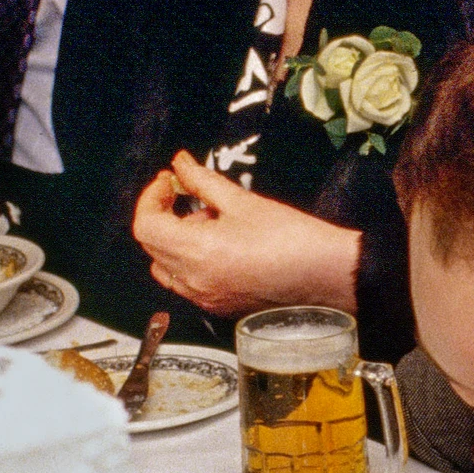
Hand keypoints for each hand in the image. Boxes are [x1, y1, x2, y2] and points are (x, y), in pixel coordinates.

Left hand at [127, 155, 357, 314]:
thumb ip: (203, 182)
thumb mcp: (243, 201)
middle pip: (152, 247)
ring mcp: (204, 299)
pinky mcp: (219, 308)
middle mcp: (193, 281)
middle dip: (162, 216)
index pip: (146, 226)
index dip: (151, 198)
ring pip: (166, 268)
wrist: (327, 276)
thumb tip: (180, 164)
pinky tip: (221, 245)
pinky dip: (189, 261)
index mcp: (196, 252)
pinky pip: (186, 284)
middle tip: (185, 194)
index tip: (170, 181)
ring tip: (209, 222)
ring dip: (174, 241)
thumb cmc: (290, 237)